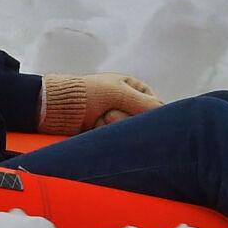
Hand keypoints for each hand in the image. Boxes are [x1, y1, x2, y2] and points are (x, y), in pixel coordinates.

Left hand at [40, 72, 161, 134]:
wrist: (60, 107)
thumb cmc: (89, 93)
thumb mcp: (119, 93)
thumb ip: (145, 103)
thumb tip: (167, 114)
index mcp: (134, 88)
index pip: (156, 106)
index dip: (148, 113)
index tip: (134, 113)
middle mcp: (128, 103)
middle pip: (142, 121)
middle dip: (125, 119)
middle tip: (108, 113)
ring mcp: (117, 118)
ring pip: (130, 131)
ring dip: (114, 125)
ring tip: (99, 118)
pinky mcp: (107, 132)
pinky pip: (118, 139)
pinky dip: (107, 133)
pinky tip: (95, 126)